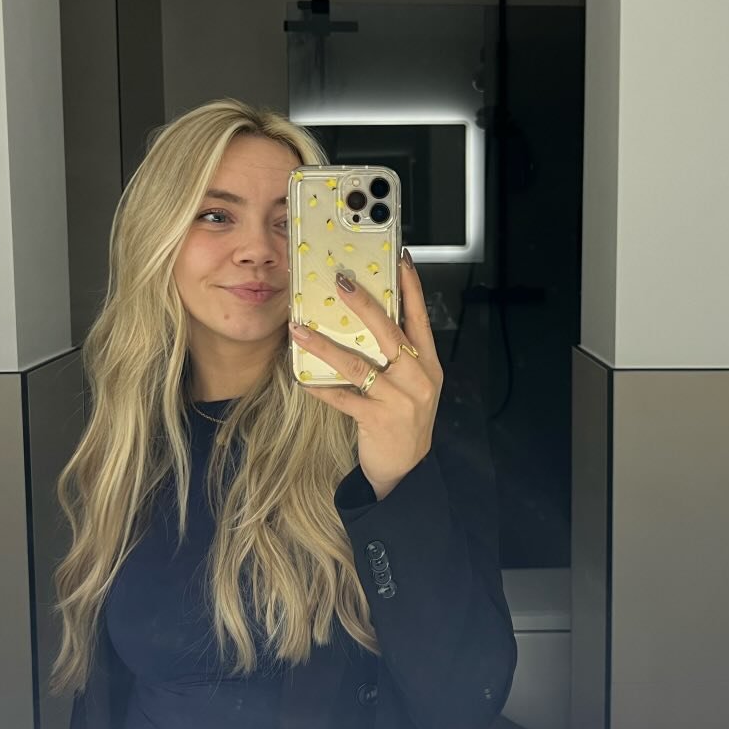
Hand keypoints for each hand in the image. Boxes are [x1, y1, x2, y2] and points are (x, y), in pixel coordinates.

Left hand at [290, 251, 442, 500]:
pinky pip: (343, 398)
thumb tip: (367, 320)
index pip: (421, 318)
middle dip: (365, 306)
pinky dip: (321, 387)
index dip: (411, 288)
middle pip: (390, 334)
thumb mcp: (413, 385)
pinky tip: (303, 378)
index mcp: (428, 364)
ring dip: (325, 345)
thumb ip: (399, 356)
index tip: (400, 260)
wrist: (408, 469)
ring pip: (359, 364)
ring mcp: (400, 400)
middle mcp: (418, 379)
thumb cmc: (405, 420)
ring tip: (300, 329)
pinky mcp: (378, 420)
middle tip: (342, 283)